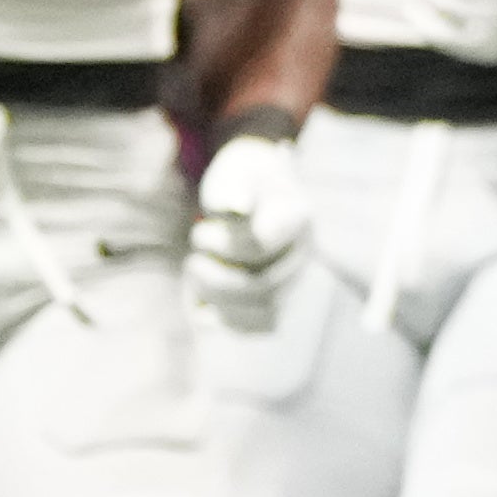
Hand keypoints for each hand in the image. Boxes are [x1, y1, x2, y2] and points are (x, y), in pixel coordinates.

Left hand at [187, 133, 314, 328]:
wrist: (254, 188)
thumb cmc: (240, 177)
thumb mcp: (236, 169)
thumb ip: (233, 185)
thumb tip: (236, 207)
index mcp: (297, 216)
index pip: (260, 246)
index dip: (222, 245)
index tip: (201, 227)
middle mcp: (304, 252)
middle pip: (264, 286)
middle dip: (214, 279)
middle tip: (193, 258)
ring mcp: (295, 278)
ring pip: (267, 312)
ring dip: (219, 301)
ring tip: (199, 278)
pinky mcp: (280, 300)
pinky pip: (260, 327)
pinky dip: (226, 320)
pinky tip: (203, 301)